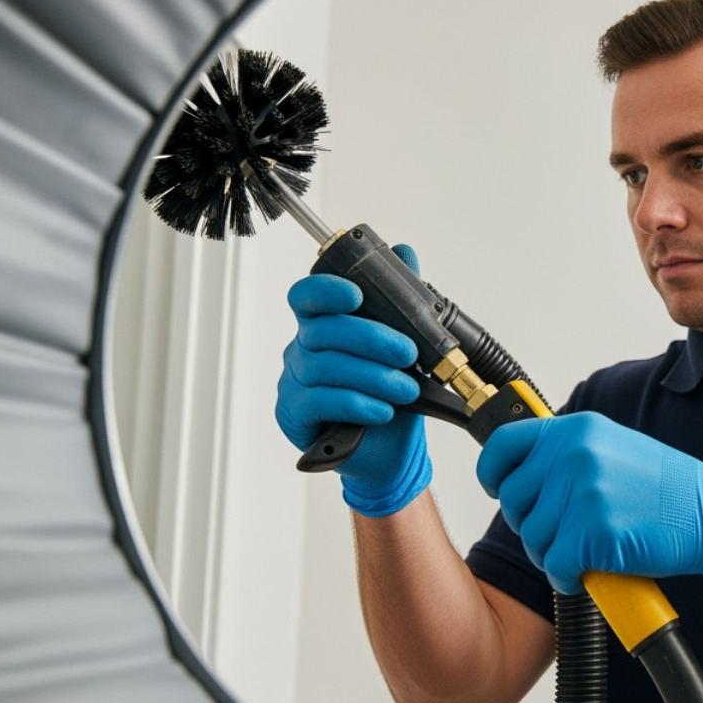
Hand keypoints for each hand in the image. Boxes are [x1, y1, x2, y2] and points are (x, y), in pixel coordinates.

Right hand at [276, 244, 431, 515]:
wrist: (392, 449)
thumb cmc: (391, 395)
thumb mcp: (405, 348)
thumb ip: (401, 301)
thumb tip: (404, 253)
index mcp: (324, 325)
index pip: (307, 297)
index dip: (325, 290)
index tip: (356, 295)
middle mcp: (302, 349)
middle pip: (322, 331)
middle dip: (371, 339)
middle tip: (408, 353)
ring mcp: (294, 381)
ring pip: (325, 367)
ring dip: (373, 376)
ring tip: (407, 389)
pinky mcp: (295, 415)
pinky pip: (321, 401)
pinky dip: (357, 403)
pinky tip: (382, 410)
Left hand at [476, 412, 702, 595]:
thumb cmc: (668, 491)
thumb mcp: (614, 449)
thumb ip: (569, 454)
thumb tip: (523, 471)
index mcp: (576, 430)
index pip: (503, 445)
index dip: (493, 473)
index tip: (499, 488)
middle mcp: (574, 455)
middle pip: (513, 500)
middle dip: (534, 524)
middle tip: (567, 532)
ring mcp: (584, 492)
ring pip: (533, 538)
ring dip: (554, 553)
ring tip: (589, 548)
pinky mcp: (593, 532)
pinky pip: (555, 566)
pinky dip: (569, 577)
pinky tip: (593, 569)